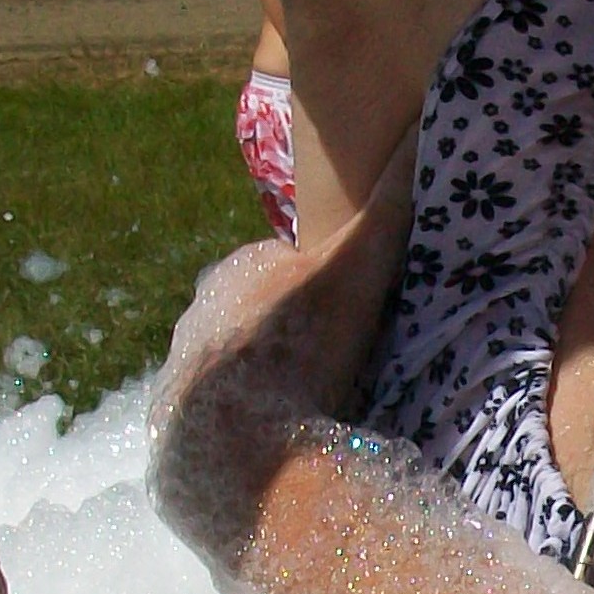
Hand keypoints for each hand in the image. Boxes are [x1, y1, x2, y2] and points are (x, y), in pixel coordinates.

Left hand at [151, 191, 407, 569]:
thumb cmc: (299, 354)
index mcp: (228, 280)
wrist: (244, 457)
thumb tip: (422, 126)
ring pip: (230, 389)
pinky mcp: (171, 456)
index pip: (277, 277)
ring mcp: (176, 395)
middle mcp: (190, 330)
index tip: (355, 325)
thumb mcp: (353, 270)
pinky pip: (215, 447)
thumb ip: (389, 205)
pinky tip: (281, 466)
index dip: (320, 296)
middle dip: (290, 347)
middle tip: (342, 379)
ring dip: (266, 402)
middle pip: (253, 331)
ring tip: (315, 428)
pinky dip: (244, 453)